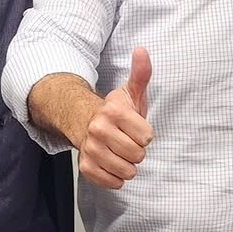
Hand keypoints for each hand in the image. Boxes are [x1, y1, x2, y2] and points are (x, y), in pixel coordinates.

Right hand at [78, 47, 152, 188]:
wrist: (86, 123)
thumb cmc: (116, 111)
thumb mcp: (131, 92)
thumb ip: (141, 73)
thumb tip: (142, 50)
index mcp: (113, 111)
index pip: (147, 137)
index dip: (145, 135)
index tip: (136, 128)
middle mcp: (99, 129)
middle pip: (137, 155)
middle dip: (137, 151)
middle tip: (128, 142)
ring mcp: (90, 149)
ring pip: (126, 171)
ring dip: (128, 166)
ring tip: (120, 153)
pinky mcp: (85, 166)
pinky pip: (110, 182)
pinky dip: (115, 178)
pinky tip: (112, 165)